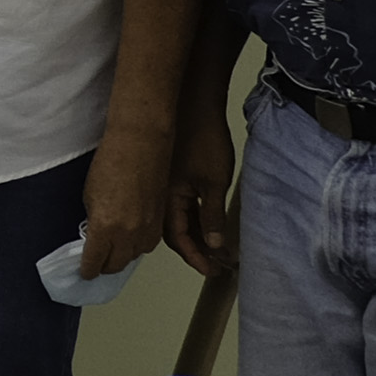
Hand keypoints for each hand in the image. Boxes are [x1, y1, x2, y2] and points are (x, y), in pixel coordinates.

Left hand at [79, 121, 171, 280]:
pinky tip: (130, 239)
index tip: (84, 271)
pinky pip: (148, 244)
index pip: (95, 262)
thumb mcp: (90, 195)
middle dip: (104, 266)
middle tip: (97, 263)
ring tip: (113, 251)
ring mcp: (147, 228)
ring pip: (134, 256)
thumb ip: (94, 222)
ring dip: (123, 257)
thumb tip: (95, 235)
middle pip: (116, 264)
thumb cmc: (111, 162)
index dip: (87, 270)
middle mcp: (128, 234)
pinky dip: (137, 246)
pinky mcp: (160, 221)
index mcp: (106, 228)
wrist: (141, 144)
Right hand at [167, 104, 239, 276]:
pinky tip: (202, 223)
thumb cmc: (204, 140)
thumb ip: (213, 214)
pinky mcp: (169, 176)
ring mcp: (163, 186)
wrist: (194, 105)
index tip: (211, 270)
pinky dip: (189, 218)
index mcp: (169, 200)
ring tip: (212, 248)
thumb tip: (214, 244)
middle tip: (214, 264)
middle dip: (194, 250)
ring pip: (175, 220)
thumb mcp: (215, 182)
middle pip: (174, 233)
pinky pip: (175, 206)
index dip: (196, 256)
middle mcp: (161, 197)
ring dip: (192, 235)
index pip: (179, 239)